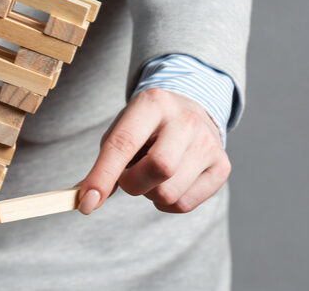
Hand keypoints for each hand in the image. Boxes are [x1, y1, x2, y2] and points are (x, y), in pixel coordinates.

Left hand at [77, 88, 231, 213]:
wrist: (190, 112)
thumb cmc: (147, 126)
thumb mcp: (122, 129)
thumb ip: (105, 162)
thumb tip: (88, 199)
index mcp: (153, 103)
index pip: (124, 144)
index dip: (102, 176)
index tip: (87, 203)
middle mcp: (186, 120)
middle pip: (159, 168)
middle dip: (133, 184)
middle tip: (130, 175)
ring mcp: (208, 143)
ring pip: (169, 193)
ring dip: (150, 194)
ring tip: (153, 174)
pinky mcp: (222, 166)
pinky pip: (184, 205)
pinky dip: (166, 203)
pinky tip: (169, 182)